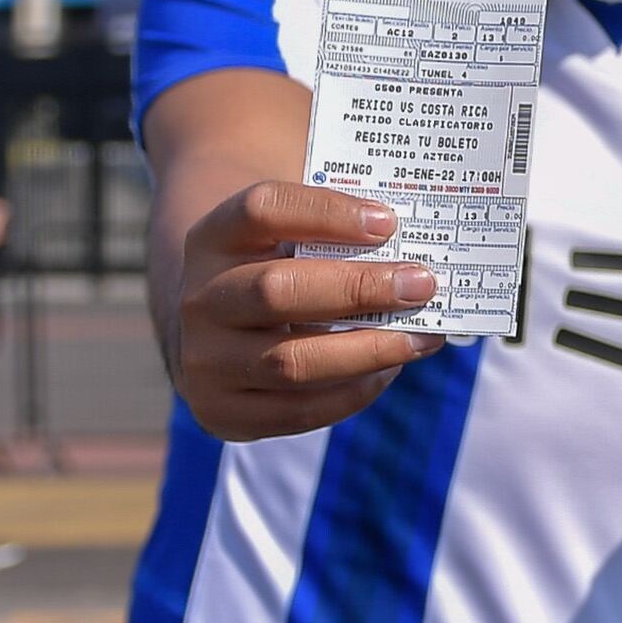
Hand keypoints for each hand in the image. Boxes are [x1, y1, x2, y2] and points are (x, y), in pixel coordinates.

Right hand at [168, 180, 445, 440]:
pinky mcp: (221, 411)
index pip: (261, 210)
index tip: (388, 221)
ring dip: (368, 350)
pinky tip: (388, 369)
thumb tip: (420, 247)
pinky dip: (352, 392)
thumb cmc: (275, 270)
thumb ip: (337, 234)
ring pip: (290, 361)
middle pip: (276, 291)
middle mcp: (199, 299)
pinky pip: (297, 410)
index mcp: (212, 238)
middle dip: (359, 289)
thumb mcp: (287, 237)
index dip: (324, 213)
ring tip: (422, 337)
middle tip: (421, 284)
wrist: (215, 330)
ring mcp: (204, 361)